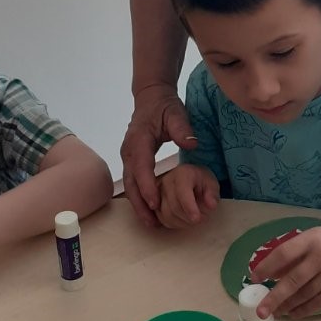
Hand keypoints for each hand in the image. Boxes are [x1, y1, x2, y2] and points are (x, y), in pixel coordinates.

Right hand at [121, 84, 198, 228]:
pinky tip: (149, 211)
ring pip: (130, 185)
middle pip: (131, 182)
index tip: (155, 203)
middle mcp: (129, 151)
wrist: (150, 97)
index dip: (147, 186)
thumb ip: (182, 128)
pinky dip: (139, 197)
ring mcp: (128, 157)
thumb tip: (191, 143)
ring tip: (150, 223)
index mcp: (138, 140)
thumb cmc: (164, 106)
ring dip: (138, 204)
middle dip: (140, 203)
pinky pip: (133, 182)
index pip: (141, 167)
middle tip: (152, 223)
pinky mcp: (131, 161)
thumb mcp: (175, 113)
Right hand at [156, 164, 219, 228]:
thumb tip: (211, 205)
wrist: (189, 178)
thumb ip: (212, 194)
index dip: (189, 208)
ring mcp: (157, 192)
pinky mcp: (152, 202)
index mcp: (182, 174)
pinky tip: (183, 219)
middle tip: (202, 218)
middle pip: (174, 207)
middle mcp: (166, 181)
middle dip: (189, 218)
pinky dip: (174, 223)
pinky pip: (162, 219)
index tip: (197, 219)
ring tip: (193, 218)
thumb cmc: (200, 181)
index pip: (182, 193)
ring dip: (182, 223)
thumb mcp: (212, 184)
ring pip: (167, 216)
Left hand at [256, 225, 320, 318]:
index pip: (283, 253)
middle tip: (260, 310)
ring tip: (276, 312)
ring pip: (304, 294)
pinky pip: (319, 303)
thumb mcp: (318, 237)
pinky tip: (294, 314)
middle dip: (273, 297)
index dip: (266, 267)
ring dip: (287, 306)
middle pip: (292, 280)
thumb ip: (297, 253)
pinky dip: (304, 310)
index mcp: (312, 238)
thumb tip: (272, 274)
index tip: (254, 279)